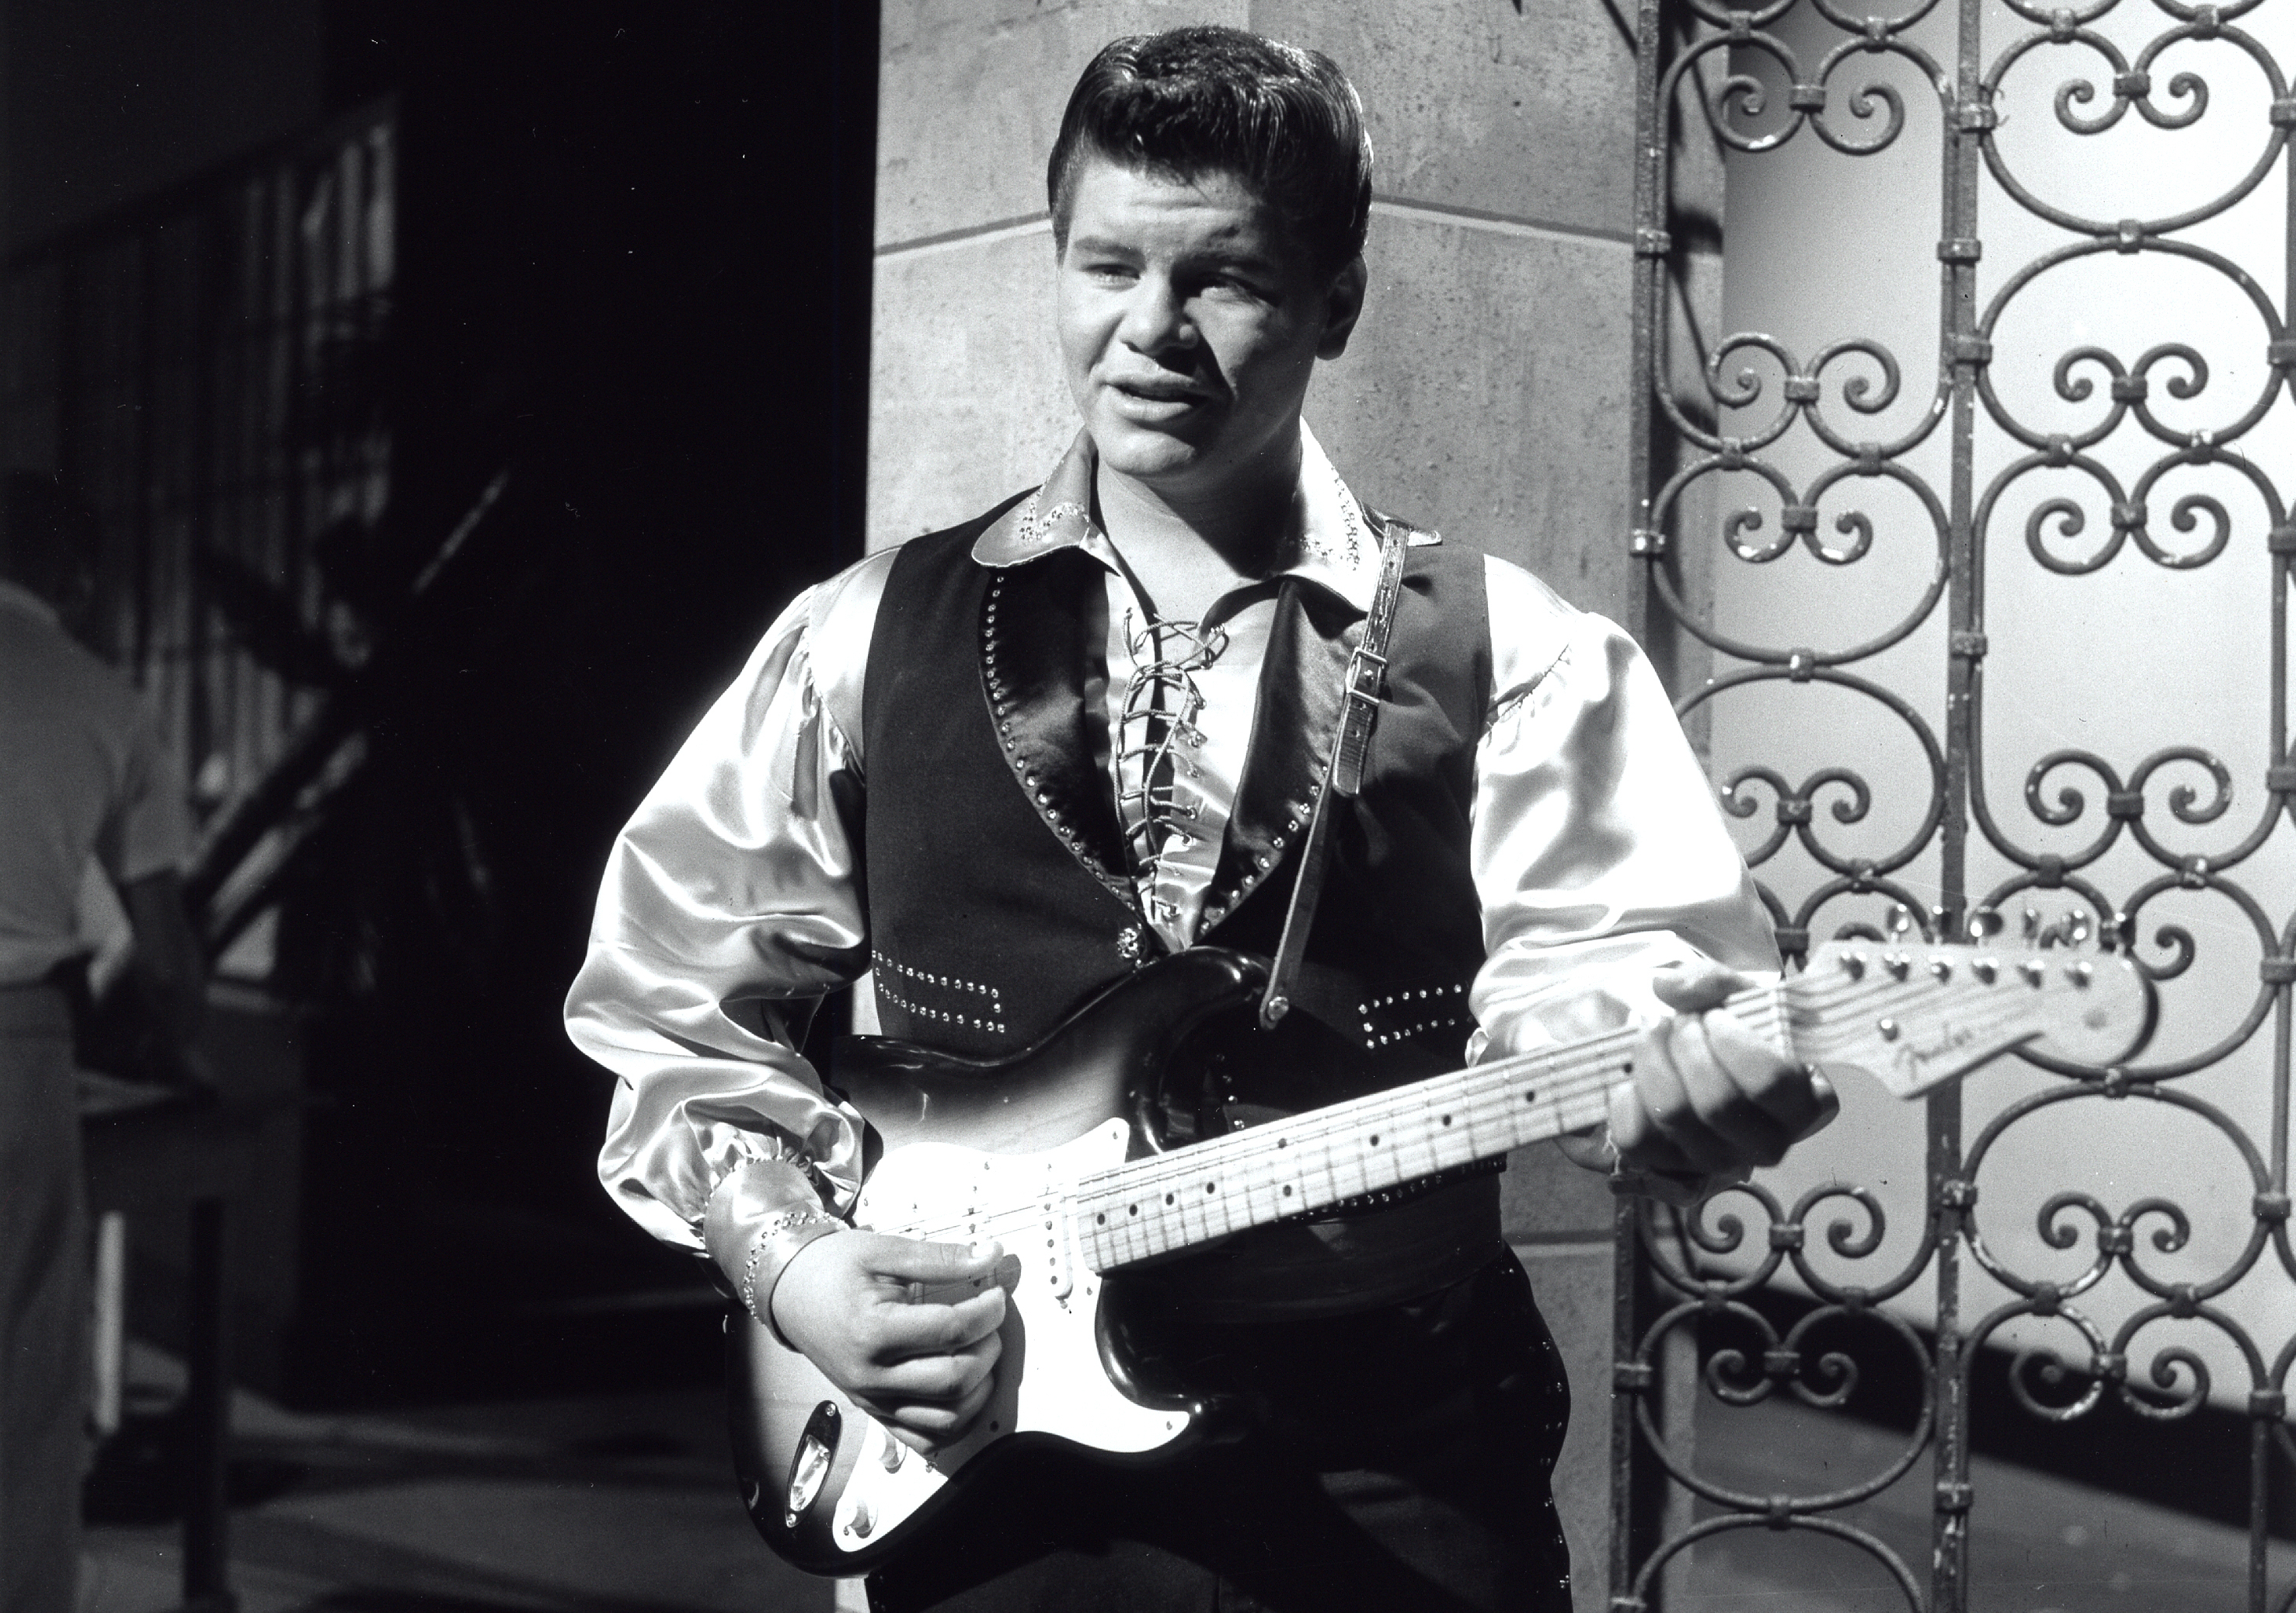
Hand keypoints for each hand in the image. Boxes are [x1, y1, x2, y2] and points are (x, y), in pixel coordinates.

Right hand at [770, 1232, 1009, 1451]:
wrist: (791, 1291)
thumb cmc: (832, 1269)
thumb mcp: (885, 1251)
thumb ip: (941, 1257)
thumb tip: (991, 1254)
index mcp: (872, 1332)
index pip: (950, 1331)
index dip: (987, 1312)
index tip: (996, 1294)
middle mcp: (871, 1375)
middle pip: (954, 1380)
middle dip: (989, 1348)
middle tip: (991, 1322)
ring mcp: (873, 1399)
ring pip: (947, 1418)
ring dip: (980, 1388)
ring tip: (981, 1352)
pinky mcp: (876, 1411)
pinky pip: (926, 1439)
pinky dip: (956, 1421)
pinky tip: (966, 1389)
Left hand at [1606, 959, 1839, 1204]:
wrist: (1658, 1046)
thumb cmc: (1708, 1021)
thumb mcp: (1721, 990)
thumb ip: (1707, 979)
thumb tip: (1668, 987)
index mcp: (1803, 1100)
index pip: (1774, 1083)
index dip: (1734, 1043)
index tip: (1715, 1016)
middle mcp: (1766, 1143)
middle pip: (1718, 1103)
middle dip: (1687, 1046)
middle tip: (1678, 1021)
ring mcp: (1716, 1162)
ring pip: (1675, 1116)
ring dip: (1652, 1061)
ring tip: (1651, 1036)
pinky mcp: (1665, 1169)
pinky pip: (1637, 1137)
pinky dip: (1626, 1097)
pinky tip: (1633, 1080)